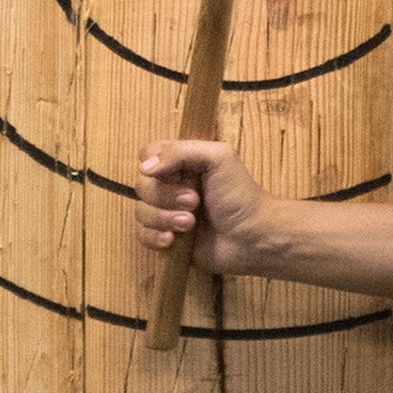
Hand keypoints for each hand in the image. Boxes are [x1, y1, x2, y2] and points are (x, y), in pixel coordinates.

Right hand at [134, 139, 274, 275]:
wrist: (252, 237)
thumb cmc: (239, 195)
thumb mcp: (219, 158)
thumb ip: (181, 152)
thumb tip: (144, 167)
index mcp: (182, 163)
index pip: (148, 155)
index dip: (153, 165)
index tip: (172, 174)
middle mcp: (171, 186)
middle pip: (142, 186)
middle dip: (165, 196)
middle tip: (194, 202)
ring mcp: (167, 213)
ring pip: (141, 212)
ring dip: (163, 218)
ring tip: (191, 225)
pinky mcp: (167, 238)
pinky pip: (143, 235)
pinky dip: (155, 237)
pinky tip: (173, 241)